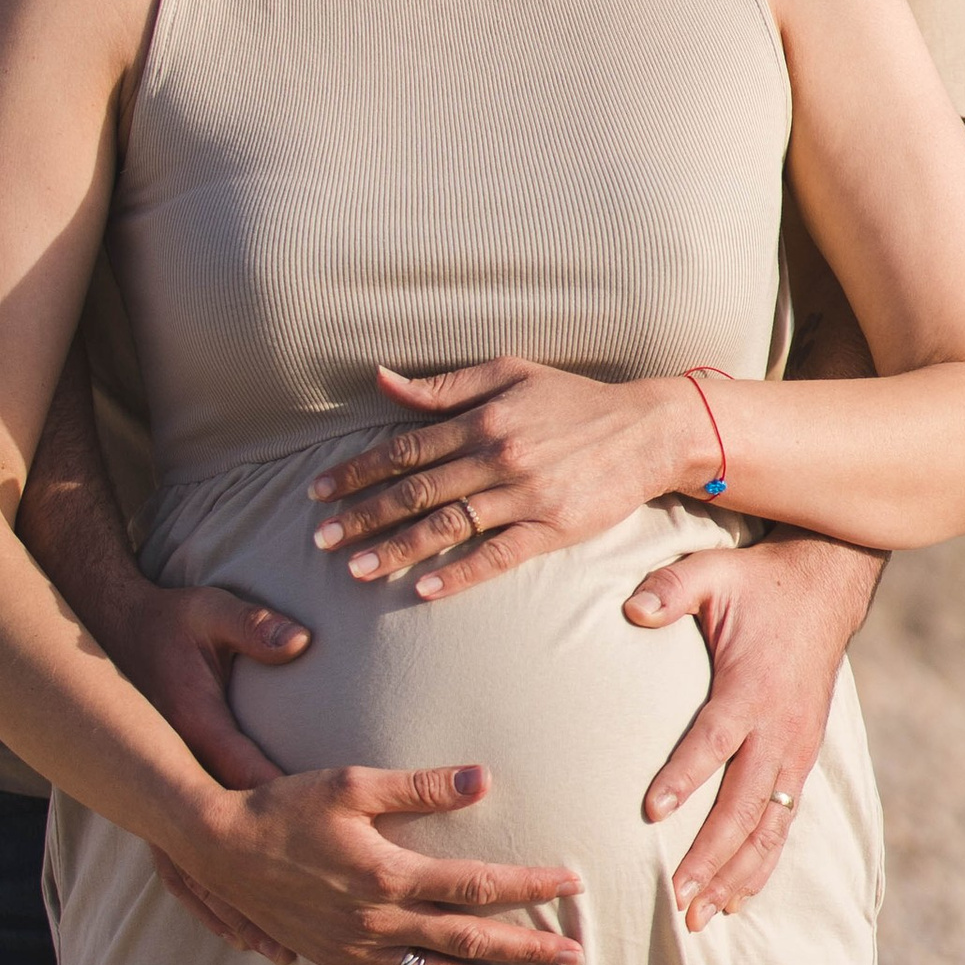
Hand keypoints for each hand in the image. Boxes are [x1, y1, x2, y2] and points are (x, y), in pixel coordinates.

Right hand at [98, 574, 314, 962]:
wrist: (107, 630)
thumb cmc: (169, 621)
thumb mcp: (209, 612)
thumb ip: (253, 627)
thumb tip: (297, 642)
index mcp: (197, 730)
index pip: (251, 783)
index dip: (291, 821)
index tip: (334, 860)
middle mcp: (176, 773)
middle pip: (225, 843)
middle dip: (268, 890)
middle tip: (314, 937)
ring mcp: (162, 793)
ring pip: (197, 868)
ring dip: (235, 912)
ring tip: (278, 954)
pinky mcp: (157, 800)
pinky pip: (178, 864)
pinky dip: (205, 901)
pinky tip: (231, 932)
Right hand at [178, 762, 587, 964]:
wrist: (219, 847)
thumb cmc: (285, 805)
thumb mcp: (352, 784)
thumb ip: (419, 786)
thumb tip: (483, 778)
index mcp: (390, 872)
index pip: (478, 883)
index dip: (529, 885)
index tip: (571, 883)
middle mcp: (379, 920)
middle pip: (470, 939)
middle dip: (528, 950)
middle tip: (576, 958)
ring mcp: (357, 948)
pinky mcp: (335, 962)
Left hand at [309, 359, 707, 598]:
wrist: (646, 429)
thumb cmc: (572, 400)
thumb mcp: (508, 374)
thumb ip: (444, 385)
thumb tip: (381, 380)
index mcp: (483, 418)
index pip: (404, 448)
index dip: (357, 470)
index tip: (318, 492)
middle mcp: (498, 456)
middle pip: (416, 491)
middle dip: (362, 516)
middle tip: (319, 538)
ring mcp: (526, 496)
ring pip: (447, 526)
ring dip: (396, 550)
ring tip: (355, 571)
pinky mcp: (554, 529)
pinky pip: (497, 556)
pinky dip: (458, 574)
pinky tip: (423, 590)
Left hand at [625, 530, 883, 925]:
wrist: (828, 584)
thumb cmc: (759, 582)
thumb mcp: (712, 572)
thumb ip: (669, 588)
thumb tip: (631, 609)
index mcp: (752, 687)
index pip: (714, 739)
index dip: (684, 776)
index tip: (651, 812)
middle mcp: (780, 728)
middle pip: (745, 805)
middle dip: (711, 856)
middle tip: (677, 899)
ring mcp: (797, 748)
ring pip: (769, 826)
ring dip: (736, 874)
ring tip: (701, 917)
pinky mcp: (803, 758)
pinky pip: (786, 822)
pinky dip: (762, 862)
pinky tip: (737, 897)